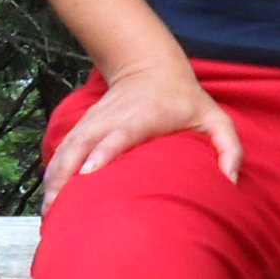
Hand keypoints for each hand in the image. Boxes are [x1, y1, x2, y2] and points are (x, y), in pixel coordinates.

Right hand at [42, 64, 241, 208]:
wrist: (150, 66)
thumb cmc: (187, 101)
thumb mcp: (215, 118)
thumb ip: (229, 147)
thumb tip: (230, 182)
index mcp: (144, 117)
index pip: (120, 134)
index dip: (104, 151)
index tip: (89, 173)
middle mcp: (113, 118)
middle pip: (83, 144)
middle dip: (67, 172)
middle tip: (58, 206)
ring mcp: (95, 121)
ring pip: (68, 148)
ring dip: (55, 177)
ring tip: (49, 211)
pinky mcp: (84, 126)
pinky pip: (63, 150)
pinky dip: (53, 172)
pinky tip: (49, 199)